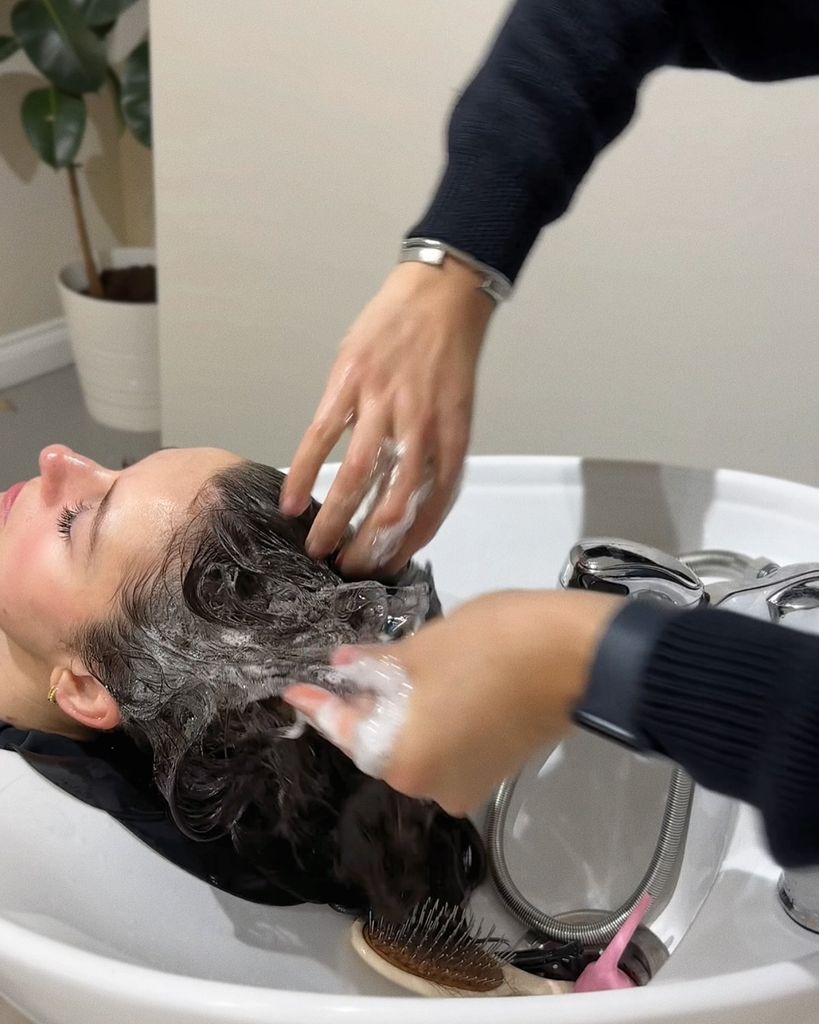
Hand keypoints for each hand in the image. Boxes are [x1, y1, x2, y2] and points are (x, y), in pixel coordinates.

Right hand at [280, 259, 493, 576]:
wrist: (440, 292)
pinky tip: (291, 499)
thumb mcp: (457, 405)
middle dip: (372, 542)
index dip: (415, 538)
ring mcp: (383, 402)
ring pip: (358, 474)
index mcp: (452, 434)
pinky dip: (305, 470)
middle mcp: (421, 424)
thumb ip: (437, 448)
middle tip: (350, 568)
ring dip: (336, 516)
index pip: (437, 502)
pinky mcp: (350, 382)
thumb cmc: (450, 350)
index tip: (393, 563)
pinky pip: (323, 435)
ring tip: (318, 547)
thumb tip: (412, 493)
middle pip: (396, 498)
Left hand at [283, 590, 622, 815]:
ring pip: (413, 746)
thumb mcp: (420, 647)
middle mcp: (428, 787)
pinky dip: (429, 722)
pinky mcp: (492, 773)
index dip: (318, 703)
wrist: (575, 655)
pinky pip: (443, 750)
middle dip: (363, 706)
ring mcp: (465, 785)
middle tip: (348, 668)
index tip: (293, 689)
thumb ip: (374, 665)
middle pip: (378, 744)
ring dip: (399, 711)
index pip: (343, 730)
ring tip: (389, 671)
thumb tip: (343, 668)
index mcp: (402, 760)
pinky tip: (425, 687)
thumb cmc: (489, 646)